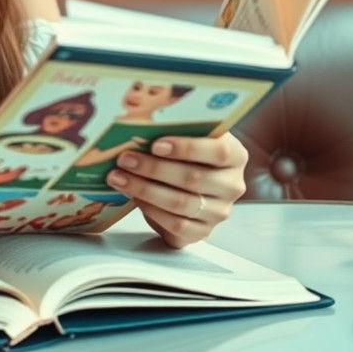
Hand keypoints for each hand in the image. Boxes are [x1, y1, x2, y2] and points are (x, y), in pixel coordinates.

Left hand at [105, 131, 247, 247]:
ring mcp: (219, 211)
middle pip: (194, 178)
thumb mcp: (183, 134)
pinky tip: (133, 196)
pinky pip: (177, 225)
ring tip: (118, 177)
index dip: (186, 148)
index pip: (218, 151)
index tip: (155, 145)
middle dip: (153, 168)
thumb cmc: (181, 149)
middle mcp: (232, 185)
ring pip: (182, 203)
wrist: (184, 177)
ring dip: (144, 189)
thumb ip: (171, 127)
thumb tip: (137, 120)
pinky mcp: (203, 231)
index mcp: (234, 155)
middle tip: (124, 159)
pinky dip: (151, 210)